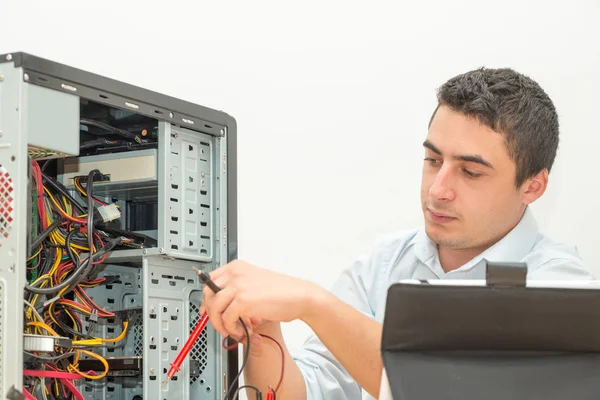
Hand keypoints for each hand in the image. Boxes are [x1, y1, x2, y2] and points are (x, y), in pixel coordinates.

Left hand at [200, 260, 321, 339]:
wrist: (300, 296)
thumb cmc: (283, 291)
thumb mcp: (255, 283)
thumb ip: (238, 290)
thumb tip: (222, 305)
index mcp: (237, 267)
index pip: (209, 281)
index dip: (206, 298)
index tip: (206, 310)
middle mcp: (235, 273)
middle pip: (208, 294)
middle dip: (212, 313)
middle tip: (220, 324)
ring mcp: (238, 286)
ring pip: (215, 308)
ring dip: (223, 324)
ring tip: (236, 330)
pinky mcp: (243, 300)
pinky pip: (227, 319)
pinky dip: (233, 329)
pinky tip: (244, 331)